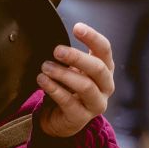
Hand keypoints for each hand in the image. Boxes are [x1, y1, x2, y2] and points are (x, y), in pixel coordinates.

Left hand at [36, 22, 115, 137]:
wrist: (61, 120)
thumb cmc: (67, 89)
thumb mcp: (72, 69)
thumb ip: (68, 56)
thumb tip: (51, 35)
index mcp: (105, 69)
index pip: (105, 50)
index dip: (93, 37)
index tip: (77, 27)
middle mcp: (105, 86)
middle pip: (97, 68)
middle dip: (76, 57)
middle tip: (56, 50)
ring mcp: (96, 103)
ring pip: (85, 86)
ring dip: (62, 73)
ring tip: (45, 67)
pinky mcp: (81, 117)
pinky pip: (69, 102)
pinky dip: (54, 89)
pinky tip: (42, 80)